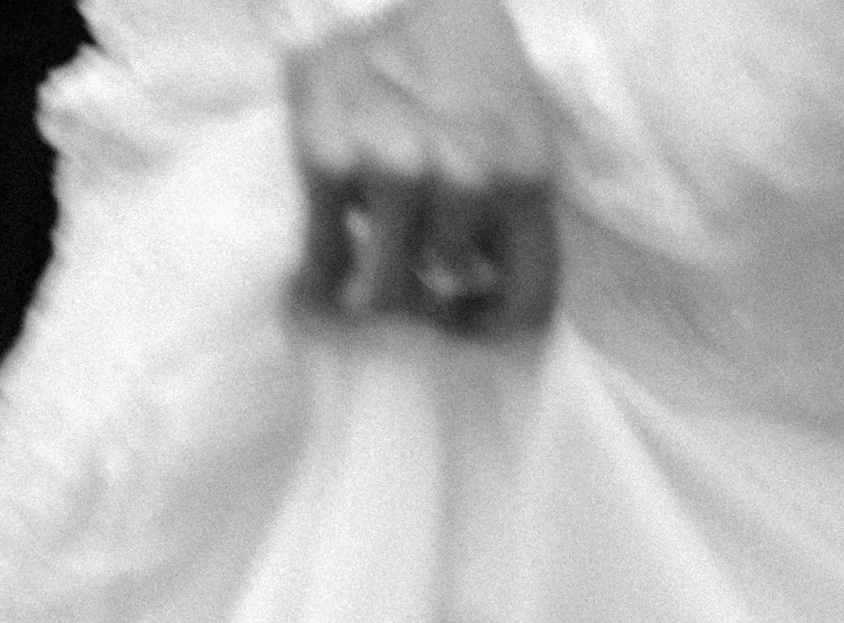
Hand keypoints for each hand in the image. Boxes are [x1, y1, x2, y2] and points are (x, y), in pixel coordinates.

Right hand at [287, 0, 557, 340]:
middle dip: (419, 301)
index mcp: (525, 176)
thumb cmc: (463, 72)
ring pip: (383, 294)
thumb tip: (476, 304)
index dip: (490, 328)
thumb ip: (510, 218)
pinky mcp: (330, 157)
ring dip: (371, 286)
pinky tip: (319, 271)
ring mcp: (395, 167)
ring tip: (361, 264)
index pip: (524, 307)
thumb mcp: (516, 135)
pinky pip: (323, 261)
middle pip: (438, 306)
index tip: (462, 316)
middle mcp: (466, 176)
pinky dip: (318, 277)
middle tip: (404, 278)